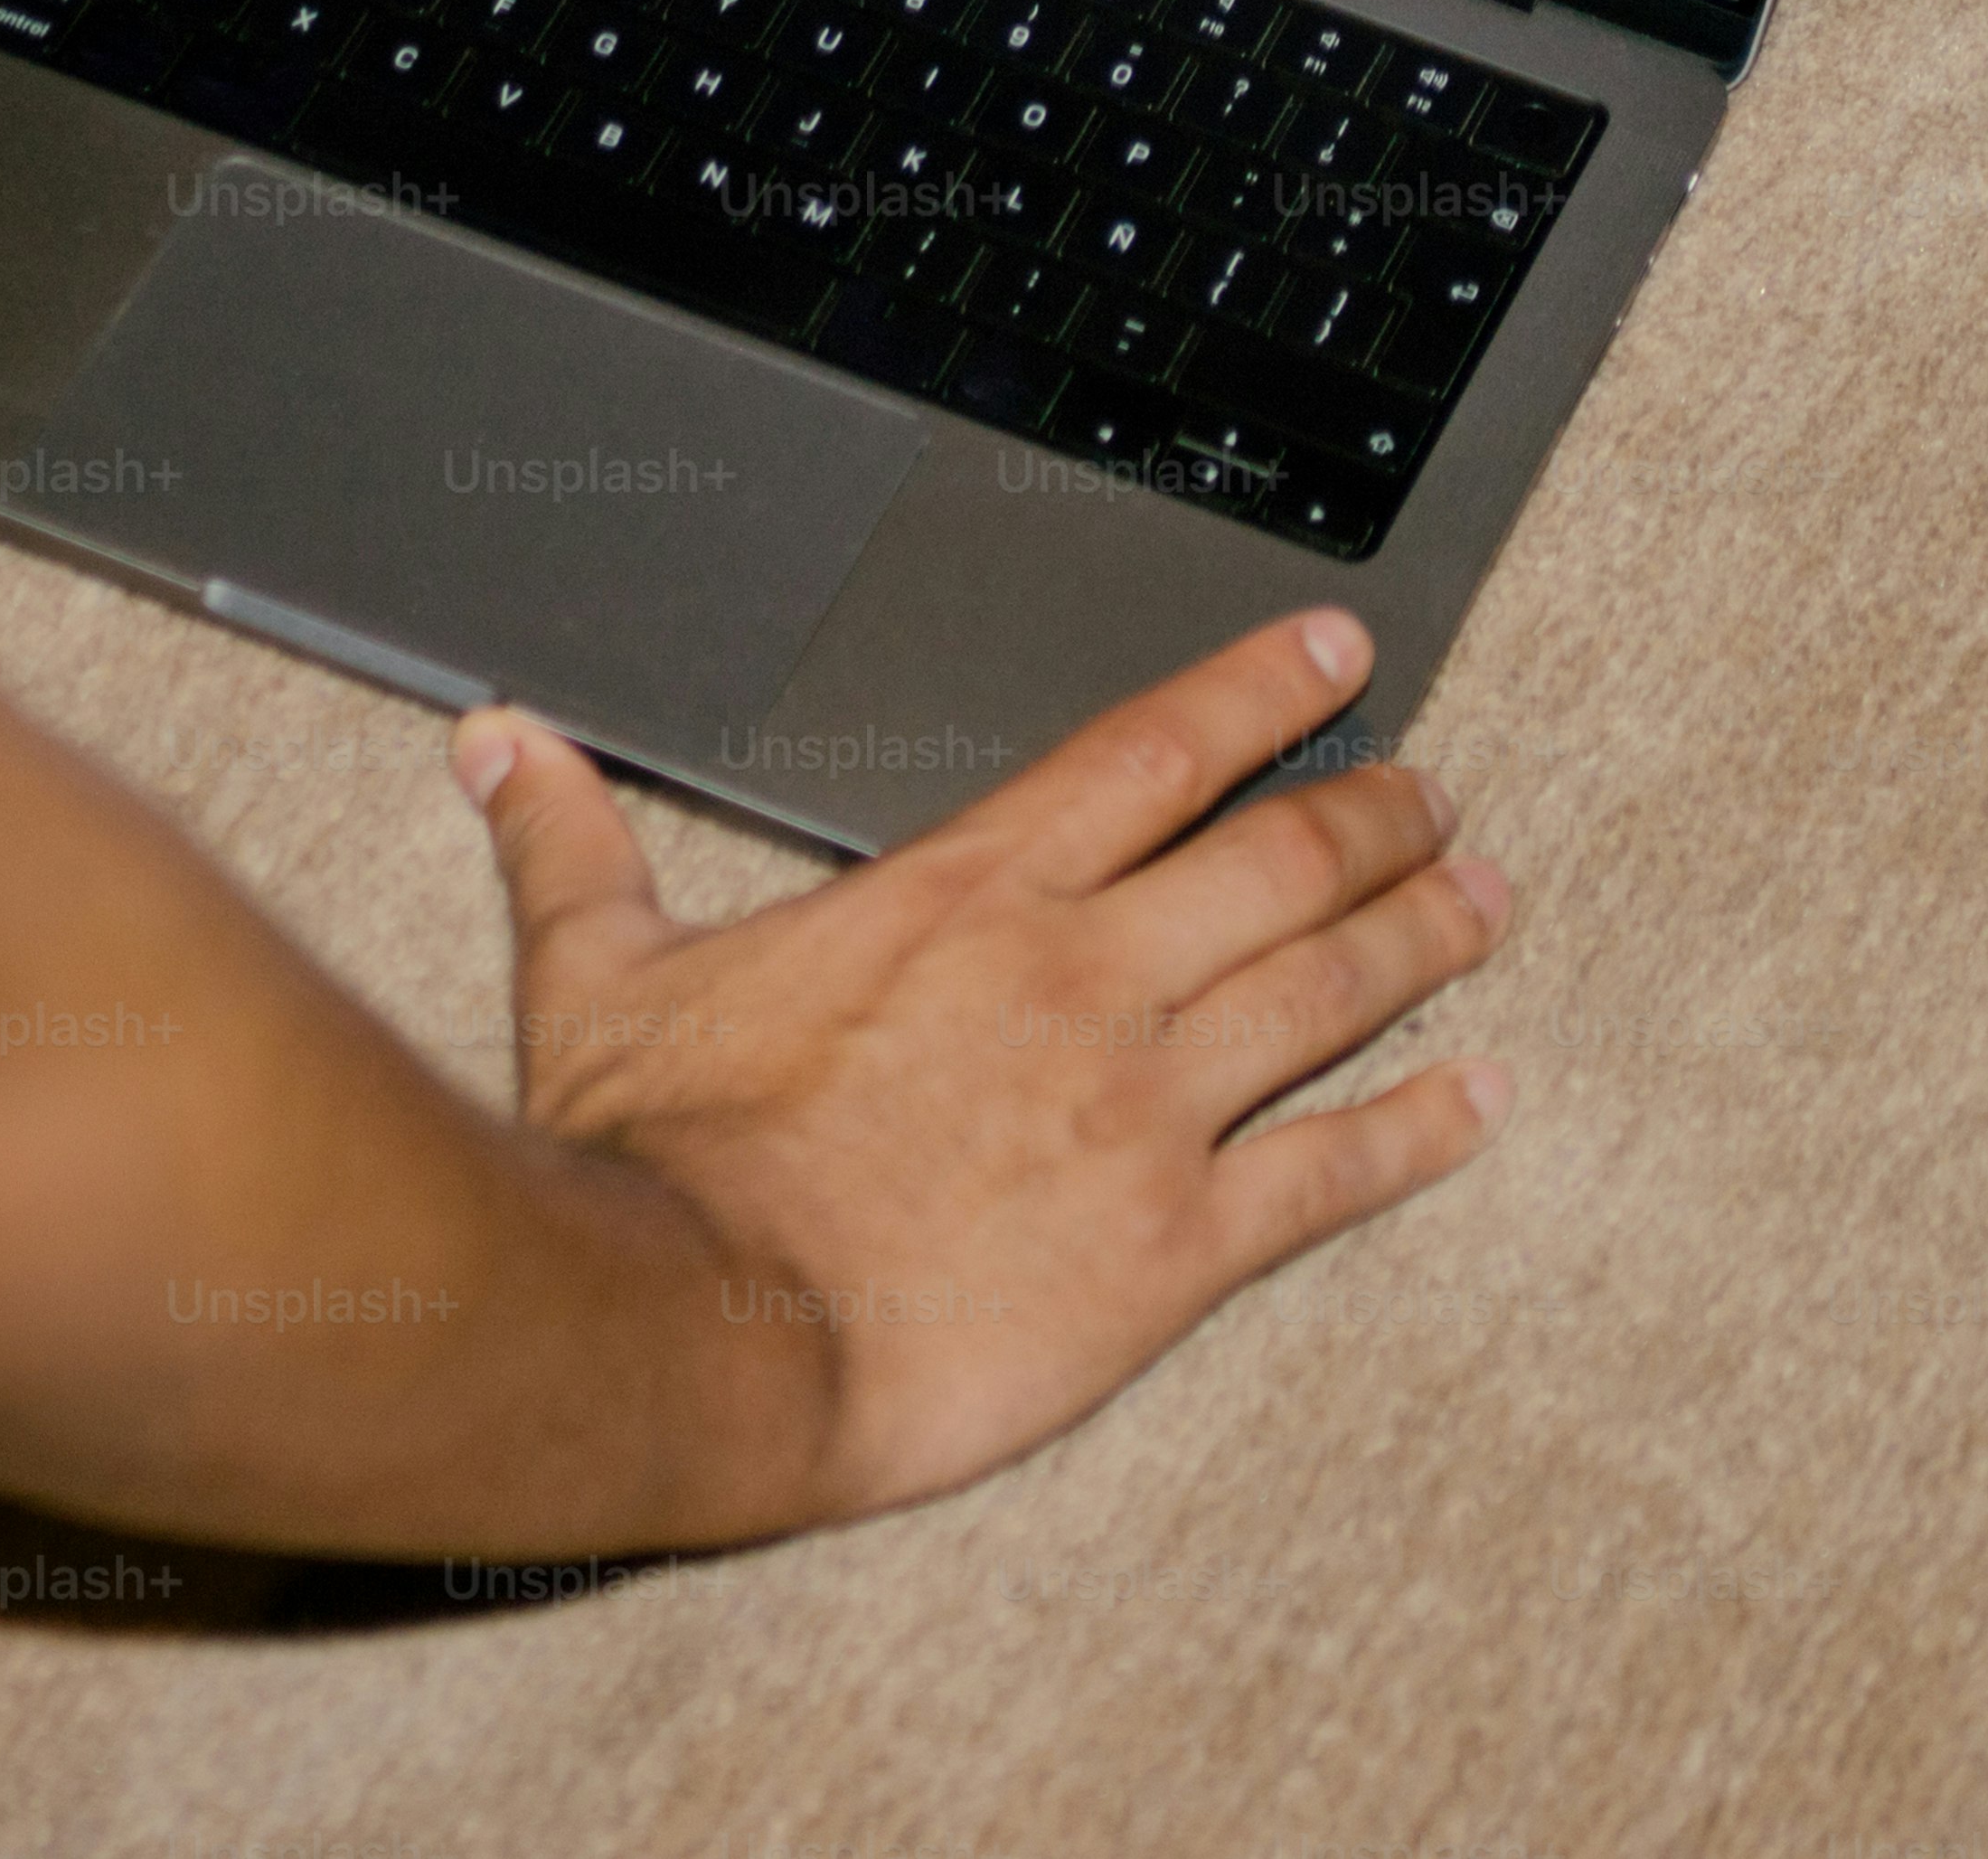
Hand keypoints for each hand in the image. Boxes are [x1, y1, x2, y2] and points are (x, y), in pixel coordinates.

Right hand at [451, 606, 1515, 1530]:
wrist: (698, 1334)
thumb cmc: (649, 1164)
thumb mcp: (596, 975)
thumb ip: (570, 845)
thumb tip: (500, 743)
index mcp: (968, 894)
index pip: (1155, 749)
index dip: (1262, 690)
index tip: (1341, 654)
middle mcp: (1084, 975)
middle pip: (1281, 857)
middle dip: (1380, 812)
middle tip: (1438, 793)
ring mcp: (1145, 1107)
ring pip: (1332, 989)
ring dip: (1425, 934)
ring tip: (1487, 899)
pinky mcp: (1175, 1246)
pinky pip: (1333, 1172)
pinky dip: (1424, 1128)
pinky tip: (1482, 1098)